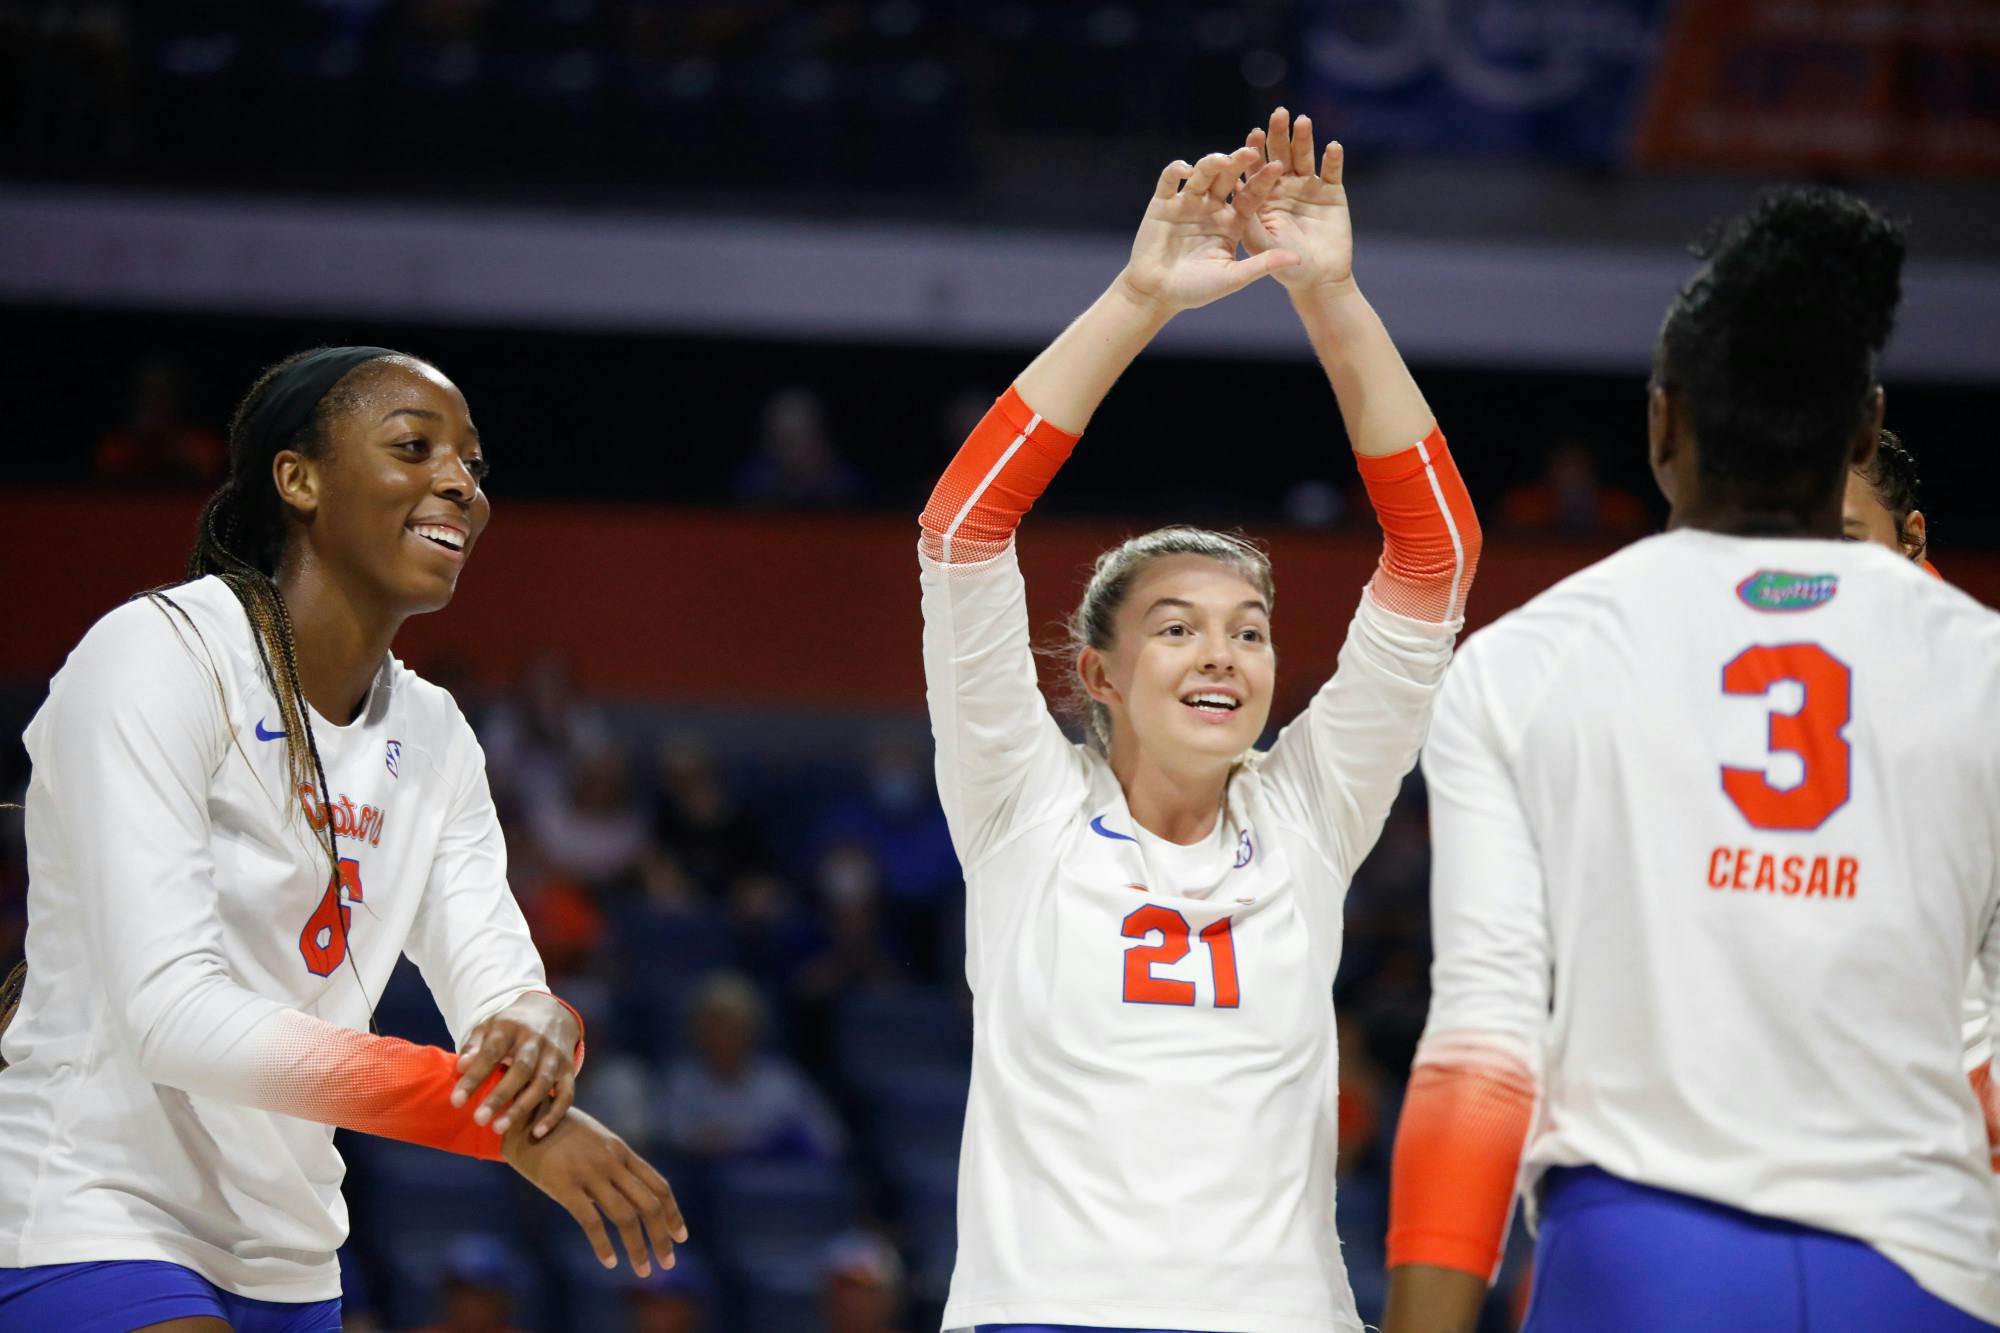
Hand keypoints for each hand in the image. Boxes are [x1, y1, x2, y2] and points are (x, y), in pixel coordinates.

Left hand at [452, 992, 579, 1139]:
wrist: (551, 1012)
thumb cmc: (510, 1027)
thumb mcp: (489, 1027)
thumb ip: (474, 1046)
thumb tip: (461, 1067)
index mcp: (511, 1028)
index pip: (492, 1052)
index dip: (475, 1076)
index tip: (456, 1101)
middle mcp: (536, 1040)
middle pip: (521, 1069)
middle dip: (500, 1096)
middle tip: (479, 1119)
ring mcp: (555, 1055)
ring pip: (543, 1083)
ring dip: (522, 1107)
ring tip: (499, 1128)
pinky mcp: (569, 1069)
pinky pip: (566, 1095)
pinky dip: (554, 1115)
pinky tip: (537, 1132)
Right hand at [504, 1108, 687, 1275]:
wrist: (524, 1116)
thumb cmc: (558, 1132)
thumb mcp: (595, 1140)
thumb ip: (613, 1164)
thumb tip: (628, 1193)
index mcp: (622, 1152)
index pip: (659, 1186)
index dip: (673, 1213)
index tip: (681, 1236)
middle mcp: (611, 1162)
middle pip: (649, 1205)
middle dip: (662, 1237)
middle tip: (668, 1263)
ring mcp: (589, 1173)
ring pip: (626, 1216)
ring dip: (638, 1248)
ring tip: (644, 1271)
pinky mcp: (564, 1185)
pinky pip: (591, 1221)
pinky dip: (603, 1245)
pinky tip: (609, 1261)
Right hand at [1116, 147, 1298, 314]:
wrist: (1156, 294)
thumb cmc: (1195, 290)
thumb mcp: (1233, 278)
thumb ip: (1262, 264)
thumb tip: (1297, 259)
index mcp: (1232, 222)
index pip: (1251, 196)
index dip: (1263, 181)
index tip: (1277, 167)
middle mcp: (1212, 207)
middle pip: (1228, 178)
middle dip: (1239, 163)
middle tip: (1252, 152)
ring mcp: (1188, 203)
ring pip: (1202, 175)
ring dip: (1212, 164)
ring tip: (1222, 160)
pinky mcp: (1163, 203)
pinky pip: (1170, 181)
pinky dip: (1176, 171)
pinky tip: (1186, 170)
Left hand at [1239, 107, 1352, 293]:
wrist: (1319, 278)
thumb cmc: (1285, 267)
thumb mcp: (1262, 246)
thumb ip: (1249, 223)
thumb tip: (1235, 194)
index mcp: (1262, 196)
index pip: (1255, 168)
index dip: (1254, 151)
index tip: (1253, 135)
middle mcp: (1283, 186)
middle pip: (1279, 154)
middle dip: (1278, 135)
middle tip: (1278, 114)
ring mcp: (1307, 186)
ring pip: (1304, 157)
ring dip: (1303, 139)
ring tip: (1302, 121)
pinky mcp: (1331, 191)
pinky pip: (1332, 171)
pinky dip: (1333, 159)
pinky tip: (1332, 147)